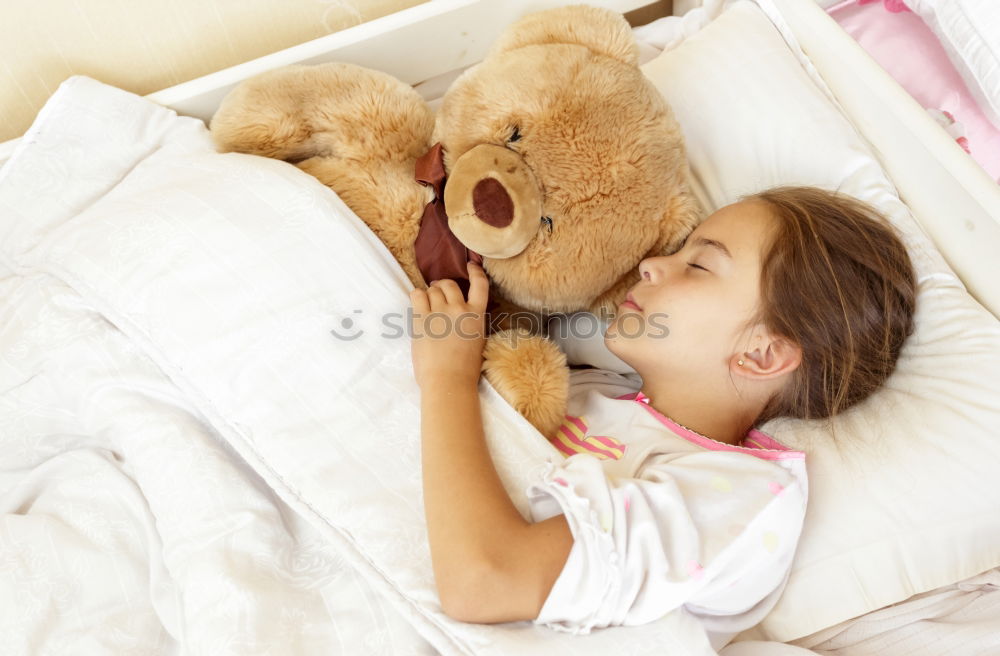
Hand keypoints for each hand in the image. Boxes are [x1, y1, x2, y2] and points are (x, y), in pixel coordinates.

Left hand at [409, 262, 488, 389]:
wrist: (448, 381)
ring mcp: (440, 312)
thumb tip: (460, 312)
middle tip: (437, 292)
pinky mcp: (422, 319)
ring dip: (429, 293)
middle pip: (449, 284)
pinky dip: (417, 296)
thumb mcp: (477, 340)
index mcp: (477, 315)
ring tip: (427, 303)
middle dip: (442, 286)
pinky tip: (417, 302)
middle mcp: (459, 309)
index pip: (480, 284)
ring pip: (432, 290)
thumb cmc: (464, 369)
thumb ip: (471, 322)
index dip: (475, 271)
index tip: (470, 265)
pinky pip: (417, 295)